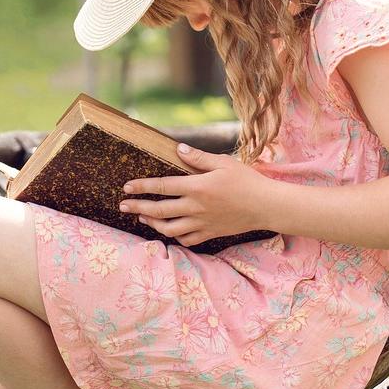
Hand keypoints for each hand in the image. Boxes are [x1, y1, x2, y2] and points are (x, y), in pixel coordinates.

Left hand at [118, 141, 273, 247]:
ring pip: (169, 228)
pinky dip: (175, 236)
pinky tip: (169, 230)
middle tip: (123, 206)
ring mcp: (202, 223)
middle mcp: (196, 207)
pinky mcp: (210, 233)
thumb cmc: (247, 181)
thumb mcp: (224, 163)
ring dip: (152, 223)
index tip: (126, 187)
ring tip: (143, 216)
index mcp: (197, 187)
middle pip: (159, 210)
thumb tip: (179, 148)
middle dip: (138, 207)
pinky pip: (187, 239)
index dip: (142, 187)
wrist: (266, 206)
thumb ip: (199, 158)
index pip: (162, 187)